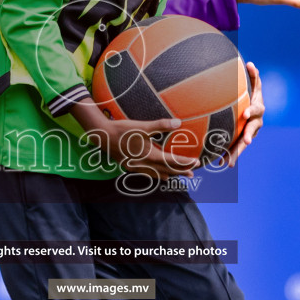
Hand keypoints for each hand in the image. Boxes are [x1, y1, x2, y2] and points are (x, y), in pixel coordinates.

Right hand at [67, 100, 197, 180]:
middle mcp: (145, 164)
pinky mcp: (130, 166)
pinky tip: (159, 175)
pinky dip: (156, 175)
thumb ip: (161, 125)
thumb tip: (178, 123)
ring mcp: (137, 167)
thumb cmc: (123, 130)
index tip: (196, 162)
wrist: (103, 136)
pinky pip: (147, 174)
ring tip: (178, 176)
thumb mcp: (142, 126)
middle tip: (192, 172)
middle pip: (167, 170)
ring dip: (169, 175)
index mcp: (150, 155)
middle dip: (180, 171)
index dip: (185, 162)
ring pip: (157, 174)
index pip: (172, 160)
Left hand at [226, 62, 264, 166]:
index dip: (251, 111)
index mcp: (257, 107)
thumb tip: (250, 63)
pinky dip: (230, 155)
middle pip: (252, 130)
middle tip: (244, 140)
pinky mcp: (242, 138)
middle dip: (248, 135)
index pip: (255, 109)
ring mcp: (250, 131)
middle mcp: (256, 121)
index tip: (245, 114)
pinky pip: (236, 147)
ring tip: (229, 163)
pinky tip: (220, 163)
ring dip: (238, 152)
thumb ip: (253, 76)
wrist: (251, 106)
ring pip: (244, 143)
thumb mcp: (254, 84)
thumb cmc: (251, 92)